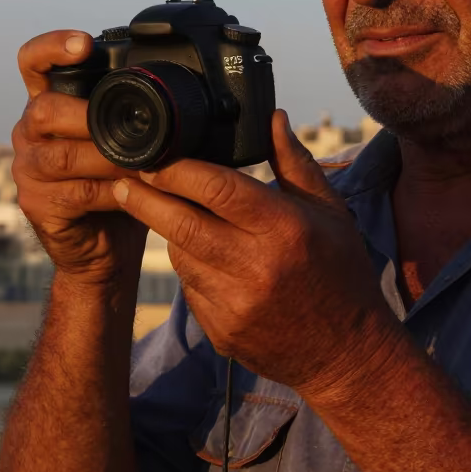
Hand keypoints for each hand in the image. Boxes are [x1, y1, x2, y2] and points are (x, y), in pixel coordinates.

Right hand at [11, 31, 146, 284]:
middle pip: (46, 109)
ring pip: (64, 154)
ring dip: (111, 157)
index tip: (84, 43)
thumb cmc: (121, 184)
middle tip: (129, 125)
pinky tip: (137, 190)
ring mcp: (30, 169)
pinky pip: (77, 191)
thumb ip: (135, 113)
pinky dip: (114, 190)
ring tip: (146, 162)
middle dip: (90, 115)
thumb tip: (191, 89)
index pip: (34, 62)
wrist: (105, 248)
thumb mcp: (128, 139)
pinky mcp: (39, 205)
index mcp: (51, 104)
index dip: (53, 47)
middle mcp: (31, 132)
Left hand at [112, 110, 403, 398]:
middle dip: (147, 197)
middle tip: (125, 178)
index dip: (178, 170)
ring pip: (181, 255)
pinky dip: (188, 266)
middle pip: (183, 223)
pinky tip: (197, 253)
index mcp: (286, 230)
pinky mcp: (222, 331)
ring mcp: (236, 305)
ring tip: (163, 210)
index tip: (153, 155)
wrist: (345, 354)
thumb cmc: (342, 272)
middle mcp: (257, 267)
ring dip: (168, 231)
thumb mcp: (331, 212)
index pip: (219, 189)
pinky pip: (190, 288)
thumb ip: (296, 163)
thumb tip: (273, 117)